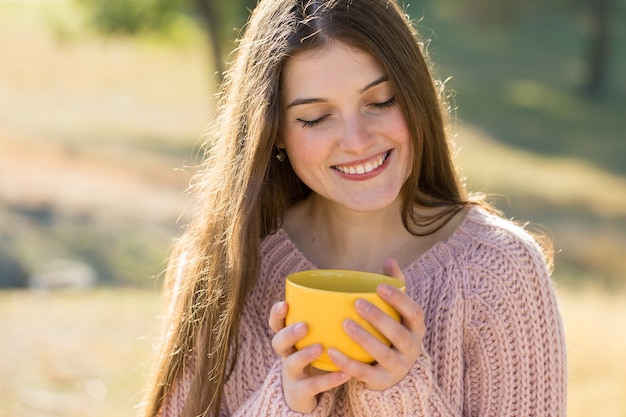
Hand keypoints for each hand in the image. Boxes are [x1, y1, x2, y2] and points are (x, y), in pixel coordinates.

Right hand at [269, 301, 350, 412]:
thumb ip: (326, 323)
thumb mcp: (314, 340)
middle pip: (278, 342)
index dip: (277, 315)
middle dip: (289, 334)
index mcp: (289, 340)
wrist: (304, 396)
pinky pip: (314, 386)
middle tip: (304, 326)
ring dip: (305, 354)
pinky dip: (330, 380)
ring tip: (320, 347)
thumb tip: (356, 296)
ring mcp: (292, 375)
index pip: (276, 324)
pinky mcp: (301, 392)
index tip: (284, 304)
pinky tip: (345, 374)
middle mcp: (286, 355)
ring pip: (292, 364)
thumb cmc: (314, 359)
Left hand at [327, 258, 424, 390]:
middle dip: (379, 318)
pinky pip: (365, 373)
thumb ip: (395, 287)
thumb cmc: (392, 333)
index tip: (380, 287)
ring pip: (383, 354)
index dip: (399, 300)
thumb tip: (390, 259)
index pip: (414, 313)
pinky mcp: (381, 382)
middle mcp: (411, 349)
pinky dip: (348, 363)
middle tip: (357, 303)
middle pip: (398, 333)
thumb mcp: (398, 314)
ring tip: (344, 323)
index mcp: (416, 329)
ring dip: (364, 339)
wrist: (395, 375)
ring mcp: (398, 367)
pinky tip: (332, 351)